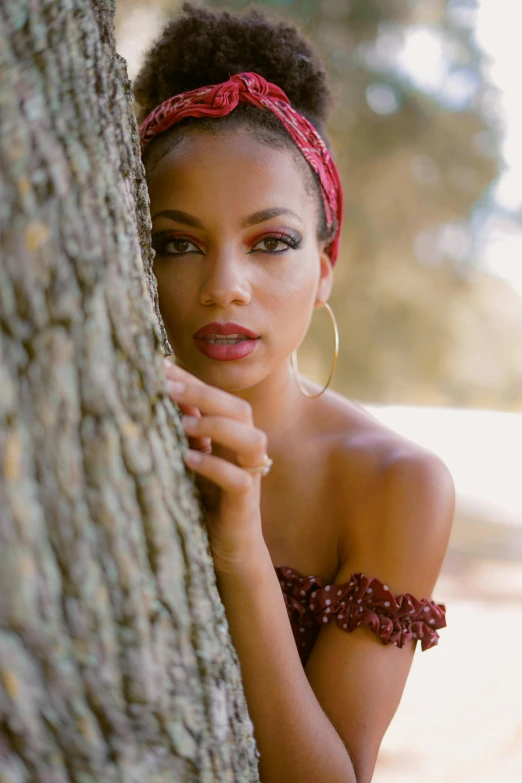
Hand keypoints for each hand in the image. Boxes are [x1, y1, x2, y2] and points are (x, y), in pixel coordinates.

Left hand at [164, 359, 268, 574]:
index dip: (193, 380)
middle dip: (204, 394)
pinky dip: (215, 466)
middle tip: (167, 386)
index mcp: (231, 437)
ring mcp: (249, 477)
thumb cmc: (203, 502)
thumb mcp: (190, 461)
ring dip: (217, 426)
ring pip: (252, 439)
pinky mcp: (244, 504)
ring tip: (183, 426)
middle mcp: (244, 452)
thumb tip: (160, 394)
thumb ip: (184, 431)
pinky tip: (189, 460)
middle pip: (239, 409)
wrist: (227, 551)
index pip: (218, 398)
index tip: (160, 365)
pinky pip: (238, 479)